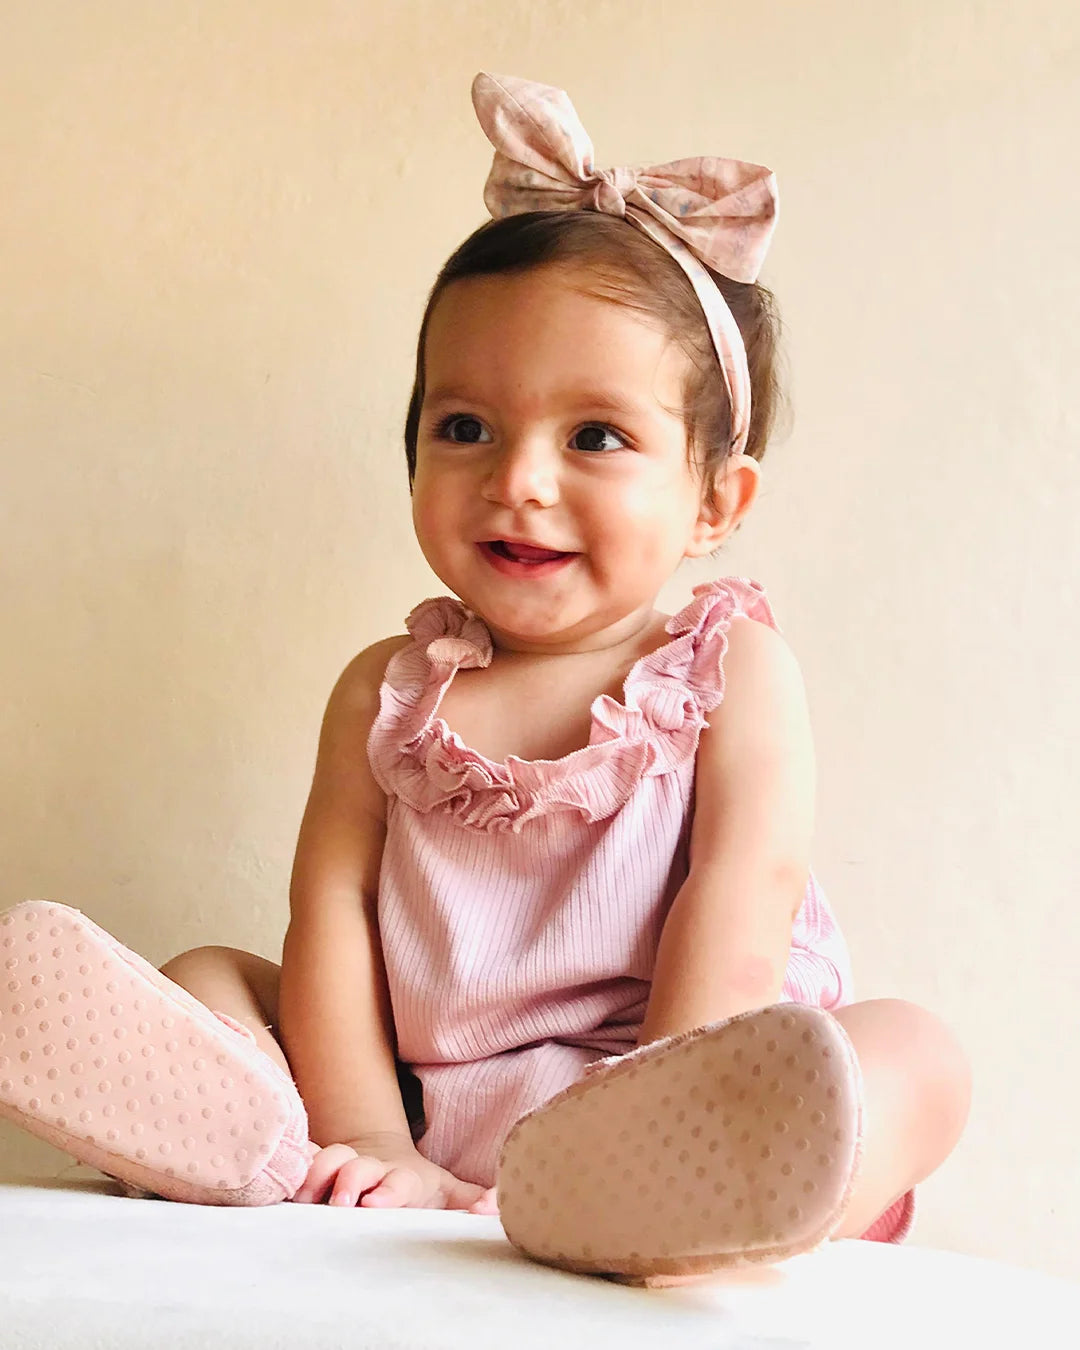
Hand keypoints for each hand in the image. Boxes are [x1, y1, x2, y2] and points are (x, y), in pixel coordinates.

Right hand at [292, 1133, 497, 1213]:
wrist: (380, 1160)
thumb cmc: (417, 1186)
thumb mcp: (447, 1193)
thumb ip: (471, 1201)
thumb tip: (494, 1209)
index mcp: (401, 1178)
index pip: (396, 1182)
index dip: (387, 1191)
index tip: (375, 1204)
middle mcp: (368, 1170)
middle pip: (354, 1168)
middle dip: (347, 1182)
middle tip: (340, 1204)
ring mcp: (339, 1169)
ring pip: (323, 1161)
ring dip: (314, 1176)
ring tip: (302, 1198)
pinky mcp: (315, 1173)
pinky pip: (298, 1165)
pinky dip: (289, 1172)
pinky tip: (278, 1185)